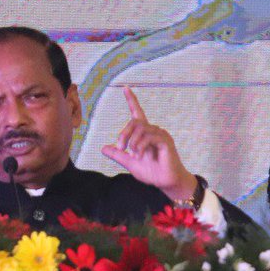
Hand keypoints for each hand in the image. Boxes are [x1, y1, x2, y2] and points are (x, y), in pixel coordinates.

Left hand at [100, 87, 196, 202]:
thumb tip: (103, 148)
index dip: (132, 100)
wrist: (166, 183)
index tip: (125, 88)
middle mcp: (154, 131)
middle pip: (135, 121)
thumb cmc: (152, 172)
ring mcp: (161, 135)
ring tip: (133, 154)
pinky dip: (141, 145)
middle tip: (120, 148)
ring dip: (133, 142)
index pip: (138, 113)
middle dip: (124, 134)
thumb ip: (118, 155)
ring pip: (141, 128)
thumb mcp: (130, 163)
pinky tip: (140, 154)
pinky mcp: (165, 141)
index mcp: (145, 134)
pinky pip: (149, 137)